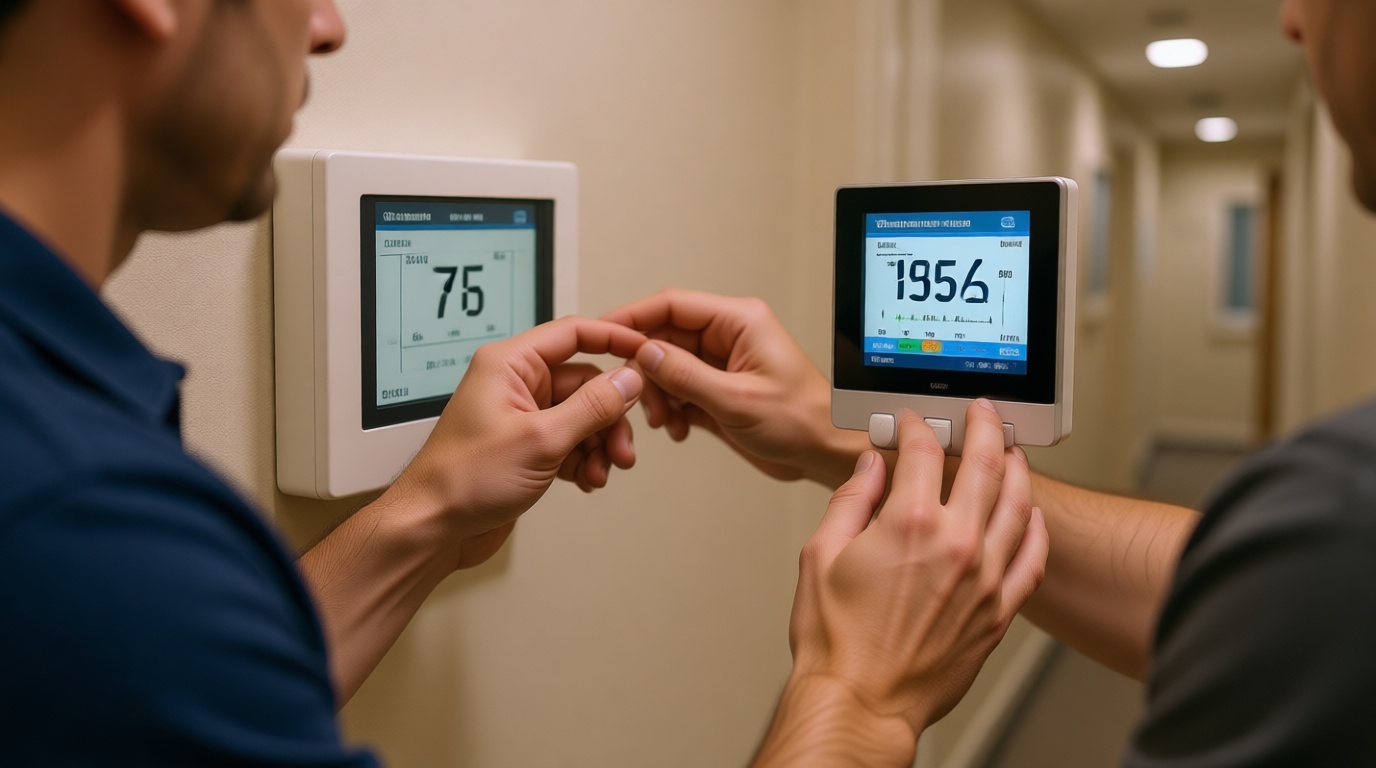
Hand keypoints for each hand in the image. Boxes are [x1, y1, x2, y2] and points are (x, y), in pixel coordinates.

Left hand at [385, 316, 647, 562]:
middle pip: (584, 383)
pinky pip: (569, 441)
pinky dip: (584, 459)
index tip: (645, 353)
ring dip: (599, 444)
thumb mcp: (542, 439)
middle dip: (609, 417)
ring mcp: (520, 416)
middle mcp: (514, 384)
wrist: (434, 528)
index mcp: (509, 365)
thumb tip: (628, 379)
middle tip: (622, 449)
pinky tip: (586, 480)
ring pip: (581, 416)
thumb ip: (592, 406)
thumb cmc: (463, 480)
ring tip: (602, 472)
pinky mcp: (525, 446)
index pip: (573, 334)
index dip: (613, 339)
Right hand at [603, 289, 869, 486]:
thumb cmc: (804, 421)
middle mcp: (728, 336)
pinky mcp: (718, 388)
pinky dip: (671, 409)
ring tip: (666, 422)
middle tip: (640, 401)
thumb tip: (645, 353)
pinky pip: (678, 390)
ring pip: (667, 367)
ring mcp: (722, 363)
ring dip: (658, 395)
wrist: (826, 452)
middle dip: (647, 371)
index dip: (634, 317)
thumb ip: (686, 375)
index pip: (672, 305)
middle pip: (663, 337)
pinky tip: (680, 429)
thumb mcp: (738, 400)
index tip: (604, 334)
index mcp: (740, 321)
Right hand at [753, 402, 1048, 766]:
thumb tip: (869, 469)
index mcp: (909, 524)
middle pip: (985, 465)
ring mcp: (985, 578)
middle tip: (981, 413)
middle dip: (983, 428)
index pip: (924, 452)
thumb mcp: (820, 555)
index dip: (916, 427)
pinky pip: (1032, 559)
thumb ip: (850, 501)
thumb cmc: (837, 641)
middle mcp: (956, 545)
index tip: (911, 423)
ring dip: (1016, 469)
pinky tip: (1030, 515)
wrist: (862, 701)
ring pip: (1017, 505)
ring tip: (1011, 451)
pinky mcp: (999, 611)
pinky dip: (1035, 530)